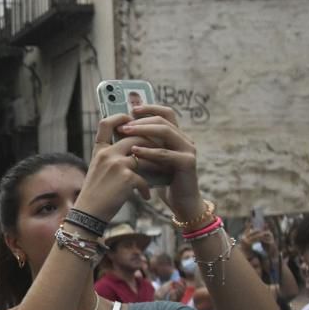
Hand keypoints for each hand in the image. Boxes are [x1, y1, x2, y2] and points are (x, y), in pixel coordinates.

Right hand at [72, 113, 151, 220]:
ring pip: (144, 154)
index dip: (120, 117)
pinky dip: (146, 188)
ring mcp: (116, 164)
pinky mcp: (126, 178)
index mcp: (99, 150)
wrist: (88, 213)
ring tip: (160, 172)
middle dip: (150, 143)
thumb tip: (132, 149)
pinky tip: (146, 196)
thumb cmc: (95, 193)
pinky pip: (144, 178)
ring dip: (155, 164)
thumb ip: (110, 156)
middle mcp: (107, 153)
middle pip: (135, 137)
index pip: (106, 123)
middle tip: (159, 151)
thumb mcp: (98, 169)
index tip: (132, 120)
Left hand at [115, 104, 206, 220]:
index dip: (149, 108)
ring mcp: (188, 150)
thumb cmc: (162, 180)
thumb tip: (120, 130)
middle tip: (123, 125)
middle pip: (163, 120)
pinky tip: (134, 152)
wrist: (180, 201)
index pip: (165, 113)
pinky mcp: (187, 163)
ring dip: (143, 131)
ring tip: (125, 133)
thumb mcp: (150, 159)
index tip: (131, 109)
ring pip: (166, 132)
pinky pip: (166, 153)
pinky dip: (149, 151)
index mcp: (176, 136)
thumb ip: (142, 145)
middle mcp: (184, 139)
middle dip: (141, 121)